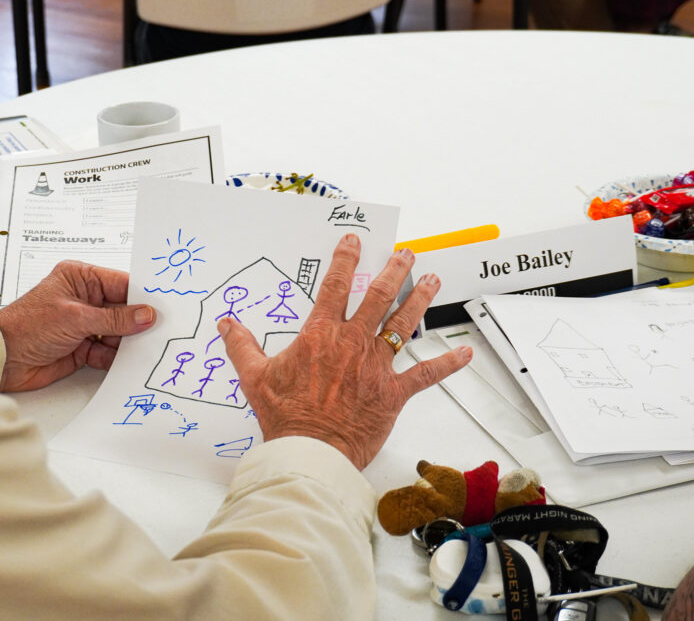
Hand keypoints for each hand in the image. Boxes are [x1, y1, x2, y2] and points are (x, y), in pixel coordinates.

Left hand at [0, 260, 154, 391]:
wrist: (1, 359)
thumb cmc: (26, 327)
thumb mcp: (76, 318)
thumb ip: (114, 319)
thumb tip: (146, 315)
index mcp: (80, 278)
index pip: (121, 284)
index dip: (142, 296)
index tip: (163, 306)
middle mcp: (84, 299)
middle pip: (123, 310)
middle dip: (137, 322)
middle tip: (159, 331)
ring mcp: (84, 324)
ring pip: (118, 332)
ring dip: (127, 342)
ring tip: (143, 349)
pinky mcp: (82, 347)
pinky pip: (108, 351)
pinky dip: (115, 358)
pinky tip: (124, 362)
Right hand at [218, 234, 472, 469]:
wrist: (310, 452)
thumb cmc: (285, 417)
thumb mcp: (255, 377)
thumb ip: (242, 346)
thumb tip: (227, 323)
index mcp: (321, 335)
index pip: (335, 287)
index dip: (345, 260)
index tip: (353, 241)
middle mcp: (353, 343)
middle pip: (379, 296)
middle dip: (394, 270)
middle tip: (404, 254)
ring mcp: (376, 366)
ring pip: (404, 324)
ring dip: (420, 299)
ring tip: (433, 280)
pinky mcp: (393, 392)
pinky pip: (426, 375)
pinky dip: (447, 363)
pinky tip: (466, 352)